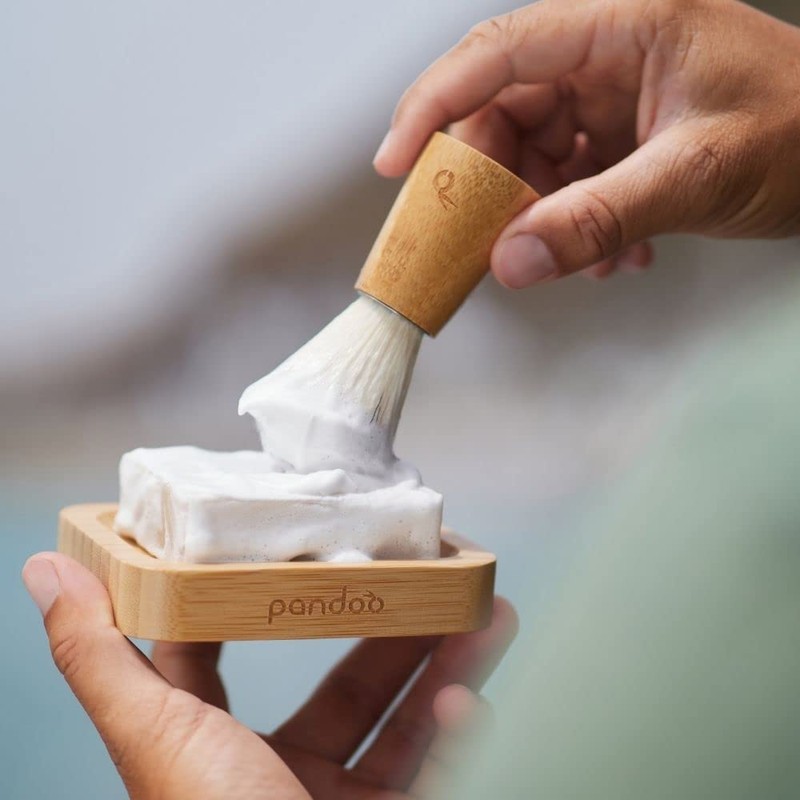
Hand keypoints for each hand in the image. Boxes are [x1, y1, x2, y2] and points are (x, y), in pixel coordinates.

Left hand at [22, 553, 517, 798]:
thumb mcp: (158, 737)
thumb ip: (100, 656)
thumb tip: (47, 568)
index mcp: (217, 750)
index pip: (235, 656)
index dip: (266, 601)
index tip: (301, 553)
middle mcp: (282, 776)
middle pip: (346, 684)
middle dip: (394, 630)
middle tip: (430, 583)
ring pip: (407, 721)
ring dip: (450, 667)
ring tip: (486, 619)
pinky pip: (440, 770)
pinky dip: (464, 733)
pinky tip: (470, 702)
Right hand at [374, 0, 799, 285]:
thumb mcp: (694, 174)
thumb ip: (598, 217)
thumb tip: (511, 262)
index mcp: (622, 26)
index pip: (500, 51)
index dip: (435, 104)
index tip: (395, 164)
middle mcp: (607, 57)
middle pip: (506, 113)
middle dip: (493, 185)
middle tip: (487, 242)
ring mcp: (612, 101)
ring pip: (534, 158)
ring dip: (543, 217)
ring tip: (582, 259)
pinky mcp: (621, 140)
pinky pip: (568, 183)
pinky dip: (576, 225)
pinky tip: (616, 255)